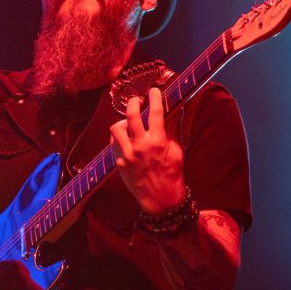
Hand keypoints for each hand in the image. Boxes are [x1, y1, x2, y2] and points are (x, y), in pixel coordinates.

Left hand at [109, 87, 185, 212]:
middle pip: (131, 115)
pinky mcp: (119, 163)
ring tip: (128, 122)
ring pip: (116, 128)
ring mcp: (128, 155)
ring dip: (122, 121)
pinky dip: (118, 138)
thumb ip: (173, 128)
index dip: (155, 97)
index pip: (156, 112)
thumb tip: (177, 109)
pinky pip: (113, 144)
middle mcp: (141, 146)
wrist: (160, 198)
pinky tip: (125, 138)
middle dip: (133, 103)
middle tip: (137, 100)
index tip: (155, 90)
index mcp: (158, 142)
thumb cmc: (172, 173)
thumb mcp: (177, 150)